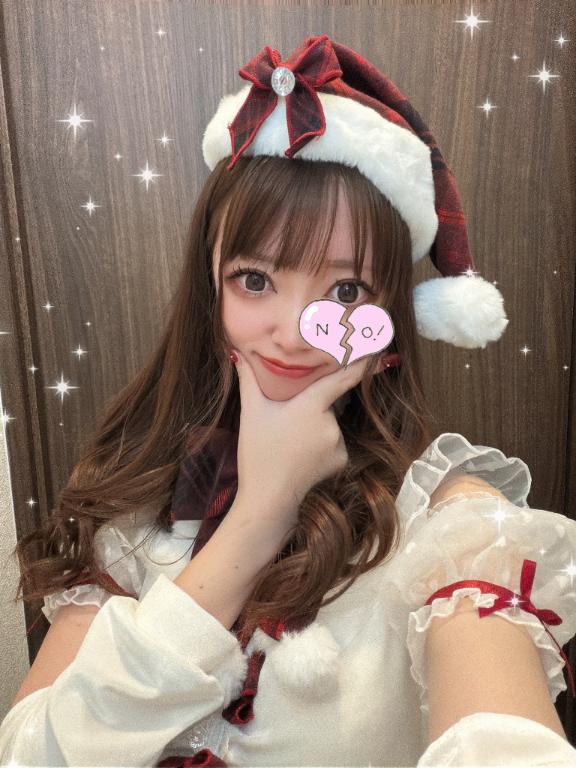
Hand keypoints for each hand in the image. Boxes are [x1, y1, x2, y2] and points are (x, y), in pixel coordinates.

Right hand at [231, 349, 382, 533]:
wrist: (268, 499)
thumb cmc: (257, 452)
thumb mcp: (251, 413)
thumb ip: (248, 380)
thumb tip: (236, 353)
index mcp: (311, 405)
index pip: (343, 377)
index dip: (362, 362)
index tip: (379, 350)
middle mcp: (331, 422)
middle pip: (327, 403)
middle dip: (313, 406)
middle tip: (288, 423)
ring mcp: (338, 443)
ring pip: (330, 423)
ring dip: (316, 426)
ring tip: (290, 443)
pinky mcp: (341, 460)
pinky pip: (334, 442)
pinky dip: (322, 444)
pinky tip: (302, 455)